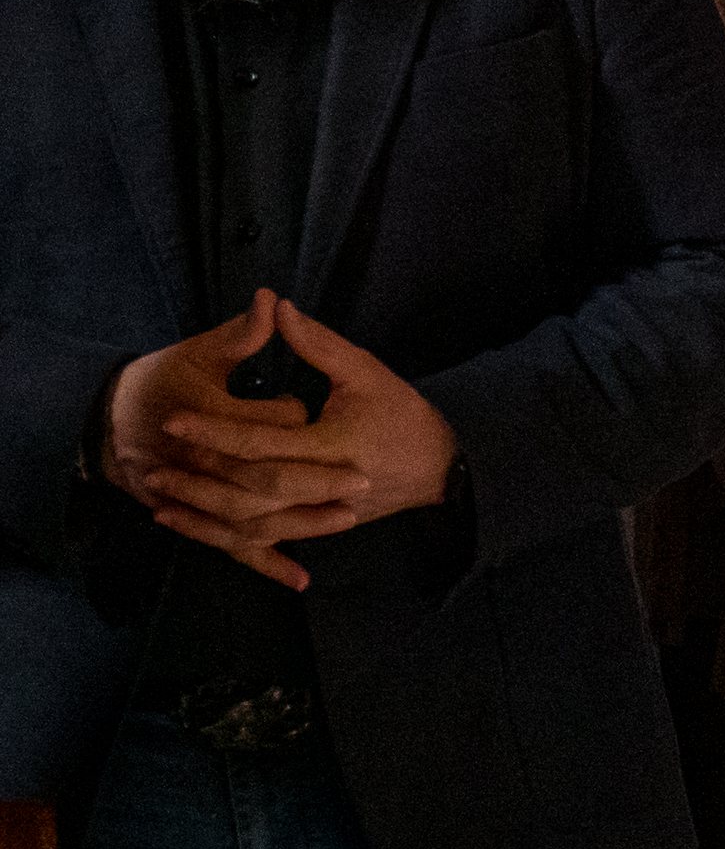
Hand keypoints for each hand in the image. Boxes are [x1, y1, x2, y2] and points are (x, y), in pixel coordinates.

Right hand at [104, 292, 346, 587]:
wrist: (110, 423)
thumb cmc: (159, 381)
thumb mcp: (199, 353)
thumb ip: (240, 334)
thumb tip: (273, 300)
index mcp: (200, 421)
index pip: (256, 428)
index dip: (298, 423)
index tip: (345, 423)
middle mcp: (196, 467)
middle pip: (261, 481)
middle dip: (313, 483)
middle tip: (362, 481)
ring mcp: (197, 499)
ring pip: (252, 520)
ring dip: (300, 523)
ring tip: (348, 518)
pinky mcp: (201, 520)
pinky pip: (236, 548)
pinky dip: (268, 564)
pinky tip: (302, 578)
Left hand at [127, 297, 461, 591]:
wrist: (441, 465)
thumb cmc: (402, 413)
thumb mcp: (366, 371)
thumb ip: (319, 343)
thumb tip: (277, 306)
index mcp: (336, 444)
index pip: (264, 442)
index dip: (216, 431)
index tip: (175, 419)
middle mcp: (328, 486)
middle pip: (253, 490)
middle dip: (202, 477)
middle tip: (158, 460)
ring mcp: (324, 514)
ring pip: (254, 524)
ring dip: (203, 513)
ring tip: (161, 496)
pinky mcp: (319, 527)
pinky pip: (265, 542)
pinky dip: (224, 538)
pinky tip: (190, 526)